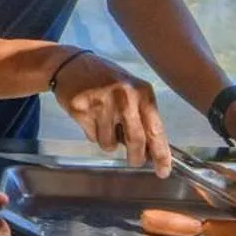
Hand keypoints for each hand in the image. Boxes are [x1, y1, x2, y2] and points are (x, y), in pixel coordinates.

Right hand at [50, 51, 170, 175]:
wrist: (72, 64)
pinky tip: (90, 116)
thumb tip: (150, 151)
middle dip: (135, 157)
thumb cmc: (106, 80)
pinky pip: (92, 137)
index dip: (161, 153)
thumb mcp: (131, 91)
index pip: (156, 129)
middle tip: (134, 162)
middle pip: (136, 140)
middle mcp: (124, 96)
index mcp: (142, 92)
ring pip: (110, 143)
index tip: (163, 170)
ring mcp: (102, 102)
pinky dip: (92, 133)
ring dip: (108, 141)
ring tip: (103, 122)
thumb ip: (142, 117)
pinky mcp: (81, 108)